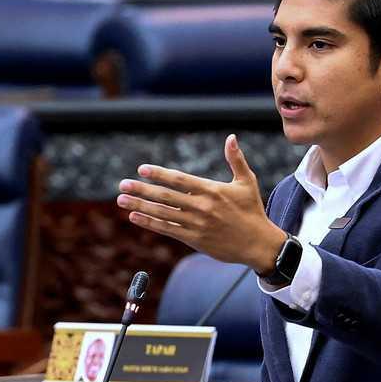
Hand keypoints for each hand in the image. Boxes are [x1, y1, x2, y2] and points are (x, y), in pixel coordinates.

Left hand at [118, 134, 286, 273]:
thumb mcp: (247, 182)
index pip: (180, 180)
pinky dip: (150, 223)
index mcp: (212, 190)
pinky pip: (168, 229)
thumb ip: (236, 159)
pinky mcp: (194, 240)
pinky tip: (135, 217)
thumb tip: (231, 137)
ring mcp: (197, 225)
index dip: (160, 174)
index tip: (142, 169)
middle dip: (142, 189)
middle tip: (123, 184)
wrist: (258, 244)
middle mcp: (202, 207)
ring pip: (163, 214)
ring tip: (122, 199)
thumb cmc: (252, 211)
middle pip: (166, 197)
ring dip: (140, 206)